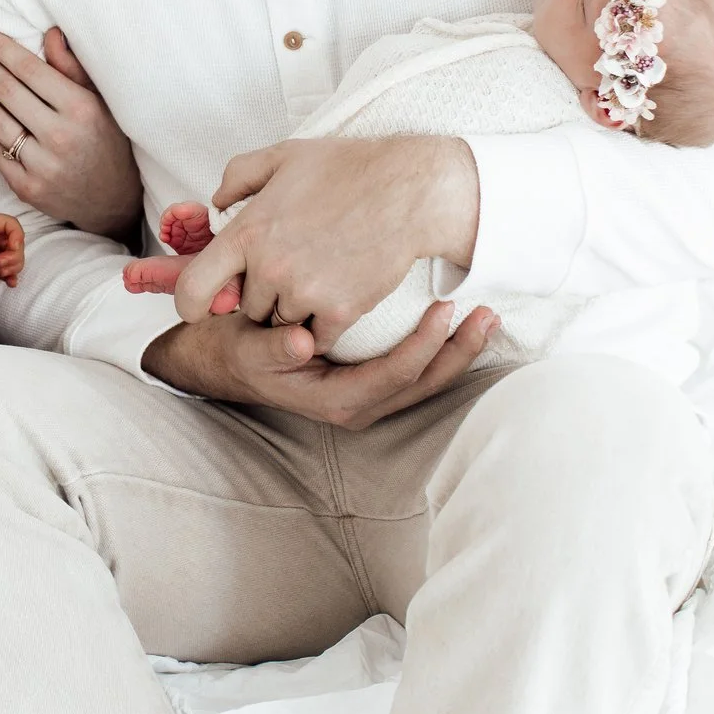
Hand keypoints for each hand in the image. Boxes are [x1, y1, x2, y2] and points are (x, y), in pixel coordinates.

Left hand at [0, 25, 141, 241]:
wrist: (111, 199)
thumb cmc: (105, 141)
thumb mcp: (100, 101)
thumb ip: (72, 67)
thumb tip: (50, 32)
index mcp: (81, 108)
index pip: (29, 70)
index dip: (0, 48)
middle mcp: (60, 136)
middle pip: (7, 92)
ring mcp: (41, 166)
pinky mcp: (26, 187)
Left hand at [0, 211, 24, 282]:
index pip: (11, 225)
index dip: (17, 235)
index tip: (12, 246)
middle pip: (15, 245)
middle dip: (15, 256)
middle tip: (1, 264)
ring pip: (11, 259)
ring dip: (13, 267)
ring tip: (2, 274)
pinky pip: (2, 271)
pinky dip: (9, 277)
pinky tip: (10, 284)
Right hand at [140, 300, 499, 430]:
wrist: (225, 366)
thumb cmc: (238, 351)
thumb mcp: (247, 348)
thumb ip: (275, 347)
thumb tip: (303, 341)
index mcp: (333, 401)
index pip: (394, 375)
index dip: (424, 343)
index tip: (445, 306)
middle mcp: (357, 407)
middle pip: (423, 384)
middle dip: (459, 351)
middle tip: (488, 313)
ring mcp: (367, 399)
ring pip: (426, 383)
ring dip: (458, 352)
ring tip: (486, 318)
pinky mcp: (370, 384)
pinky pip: (416, 373)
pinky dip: (441, 350)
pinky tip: (457, 324)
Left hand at [170, 136, 480, 356]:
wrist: (409, 190)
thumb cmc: (346, 168)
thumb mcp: (283, 156)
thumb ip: (238, 177)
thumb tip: (216, 202)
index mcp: (248, 233)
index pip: (194, 289)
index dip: (193, 302)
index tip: (205, 304)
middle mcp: (270, 268)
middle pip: (247, 307)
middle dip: (263, 294)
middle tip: (292, 266)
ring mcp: (306, 292)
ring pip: (283, 324)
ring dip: (295, 310)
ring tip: (320, 273)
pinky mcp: (341, 311)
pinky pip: (318, 337)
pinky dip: (325, 324)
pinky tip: (339, 293)